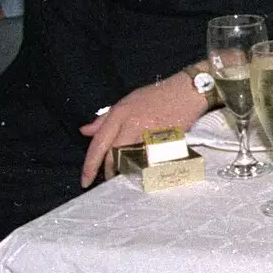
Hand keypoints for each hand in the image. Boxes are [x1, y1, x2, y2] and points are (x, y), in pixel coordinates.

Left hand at [78, 70, 210, 186]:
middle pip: (114, 155)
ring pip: (131, 159)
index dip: (90, 165)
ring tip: (125, 174)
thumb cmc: (157, 95)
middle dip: (109, 171)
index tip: (85, 181)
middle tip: (108, 180)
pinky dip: (144, 166)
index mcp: (120, 113)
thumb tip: (84, 131)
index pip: (99, 143)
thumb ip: (105, 119)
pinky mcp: (165, 140)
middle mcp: (131, 124)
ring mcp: (149, 133)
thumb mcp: (127, 102)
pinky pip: (150, 159)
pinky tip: (144, 168)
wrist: (188, 91)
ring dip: (126, 170)